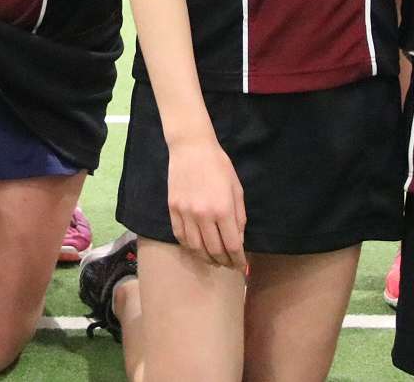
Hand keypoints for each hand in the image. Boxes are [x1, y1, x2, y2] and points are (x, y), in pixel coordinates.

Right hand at [166, 134, 247, 271]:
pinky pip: (180, 236)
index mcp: (223, 209)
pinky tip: (197, 247)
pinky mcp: (173, 209)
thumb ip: (239, 216)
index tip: (241, 266)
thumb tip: (239, 240)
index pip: (232, 245)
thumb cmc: (219, 165)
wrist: (191, 148)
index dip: (238, 259)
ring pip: (195, 247)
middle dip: (224, 261)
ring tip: (213, 260)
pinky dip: (189, 247)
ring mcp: (185, 213)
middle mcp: (203, 215)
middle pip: (214, 250)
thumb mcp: (237, 189)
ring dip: (206, 258)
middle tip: (228, 264)